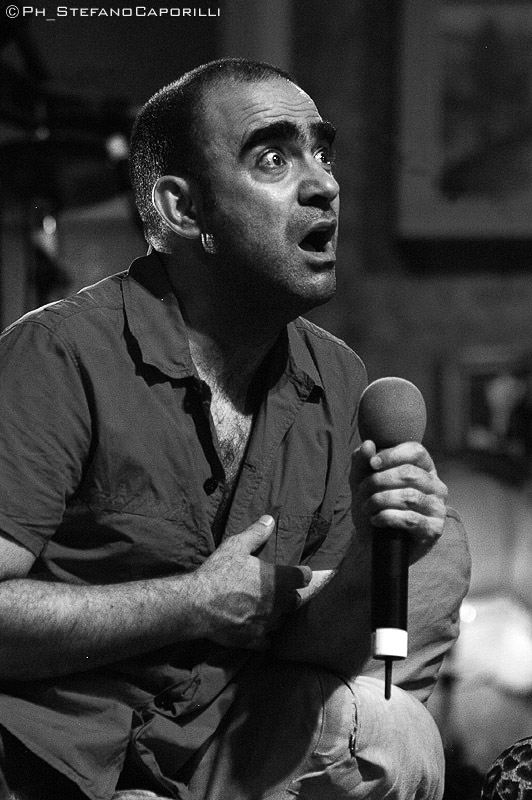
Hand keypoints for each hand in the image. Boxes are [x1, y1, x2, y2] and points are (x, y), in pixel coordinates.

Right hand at [191, 516, 311, 648]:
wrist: (197, 604)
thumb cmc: (218, 572)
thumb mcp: (236, 546)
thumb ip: (256, 534)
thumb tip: (270, 519)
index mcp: (278, 579)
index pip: (304, 576)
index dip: (300, 574)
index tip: (295, 573)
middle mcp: (278, 603)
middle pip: (295, 601)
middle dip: (289, 596)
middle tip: (276, 591)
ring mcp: (267, 623)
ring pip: (281, 621)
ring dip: (276, 616)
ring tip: (264, 610)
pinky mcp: (254, 639)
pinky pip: (267, 641)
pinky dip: (263, 636)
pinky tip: (255, 629)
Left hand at [352, 440, 447, 561]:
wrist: (376, 543)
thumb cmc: (374, 506)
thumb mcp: (362, 481)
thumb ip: (362, 461)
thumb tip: (368, 444)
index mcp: (424, 468)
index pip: (415, 451)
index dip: (392, 454)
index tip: (372, 464)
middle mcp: (436, 485)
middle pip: (409, 473)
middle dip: (378, 481)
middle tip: (362, 492)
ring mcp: (437, 508)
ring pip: (408, 496)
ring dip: (380, 500)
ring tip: (367, 507)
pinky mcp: (434, 529)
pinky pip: (410, 519)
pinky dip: (387, 517)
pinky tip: (375, 520)